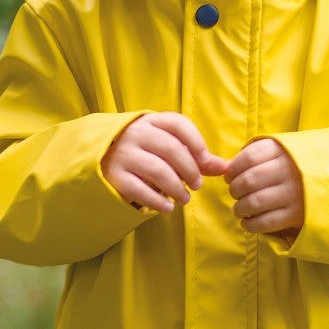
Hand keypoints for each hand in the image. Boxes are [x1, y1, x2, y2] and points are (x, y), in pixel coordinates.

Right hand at [102, 112, 227, 212]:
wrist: (101, 155)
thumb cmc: (145, 150)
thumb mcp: (167, 146)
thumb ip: (196, 157)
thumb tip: (226, 168)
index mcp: (152, 121)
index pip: (178, 124)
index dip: (196, 141)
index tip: (206, 160)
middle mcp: (137, 133)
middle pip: (171, 148)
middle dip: (190, 169)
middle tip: (198, 185)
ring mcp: (123, 153)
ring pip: (157, 169)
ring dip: (176, 187)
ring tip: (184, 199)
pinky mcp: (114, 175)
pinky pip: (138, 189)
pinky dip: (157, 201)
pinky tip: (168, 208)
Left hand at [225, 138, 303, 241]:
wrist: (325, 180)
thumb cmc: (289, 164)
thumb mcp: (275, 151)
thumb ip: (252, 155)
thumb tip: (226, 170)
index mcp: (281, 151)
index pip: (248, 158)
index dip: (233, 169)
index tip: (228, 176)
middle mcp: (288, 171)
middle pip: (249, 180)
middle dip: (235, 189)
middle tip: (234, 193)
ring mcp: (293, 193)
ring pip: (255, 202)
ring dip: (239, 208)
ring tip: (238, 209)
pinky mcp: (296, 214)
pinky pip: (267, 223)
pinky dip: (251, 225)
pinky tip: (246, 222)